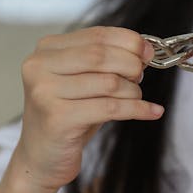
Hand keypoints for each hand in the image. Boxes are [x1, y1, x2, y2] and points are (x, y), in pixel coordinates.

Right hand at [15, 26, 162, 191]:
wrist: (42, 157)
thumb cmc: (69, 114)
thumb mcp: (85, 80)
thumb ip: (108, 60)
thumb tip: (144, 48)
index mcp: (47, 50)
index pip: (96, 35)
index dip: (128, 41)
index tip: (147, 52)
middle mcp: (40, 67)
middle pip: (101, 55)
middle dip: (131, 65)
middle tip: (140, 77)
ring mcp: (45, 92)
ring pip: (109, 83)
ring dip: (133, 91)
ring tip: (135, 97)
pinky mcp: (57, 118)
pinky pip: (111, 109)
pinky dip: (138, 109)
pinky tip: (153, 111)